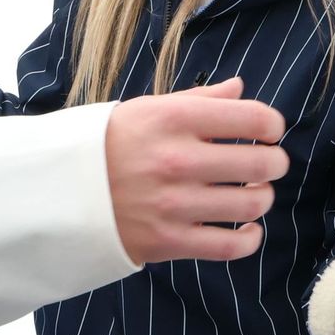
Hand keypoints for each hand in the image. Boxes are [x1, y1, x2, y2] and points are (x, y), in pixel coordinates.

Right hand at [104, 76, 288, 263]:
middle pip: (261, 162)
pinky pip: (230, 246)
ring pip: (251, 204)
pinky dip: (250, 238)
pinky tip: (248, 228)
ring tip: (254, 193)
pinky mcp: (168, 241)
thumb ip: (198, 99)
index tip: (270, 130)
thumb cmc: (109, 143)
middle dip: (275, 163)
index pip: (252, 117)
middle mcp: (176, 160)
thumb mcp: (147, 109)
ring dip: (263, 198)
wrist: (59, 189)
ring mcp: (173, 204)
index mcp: (173, 119)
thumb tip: (240, 88)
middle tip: (270, 164)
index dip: (272, 124)